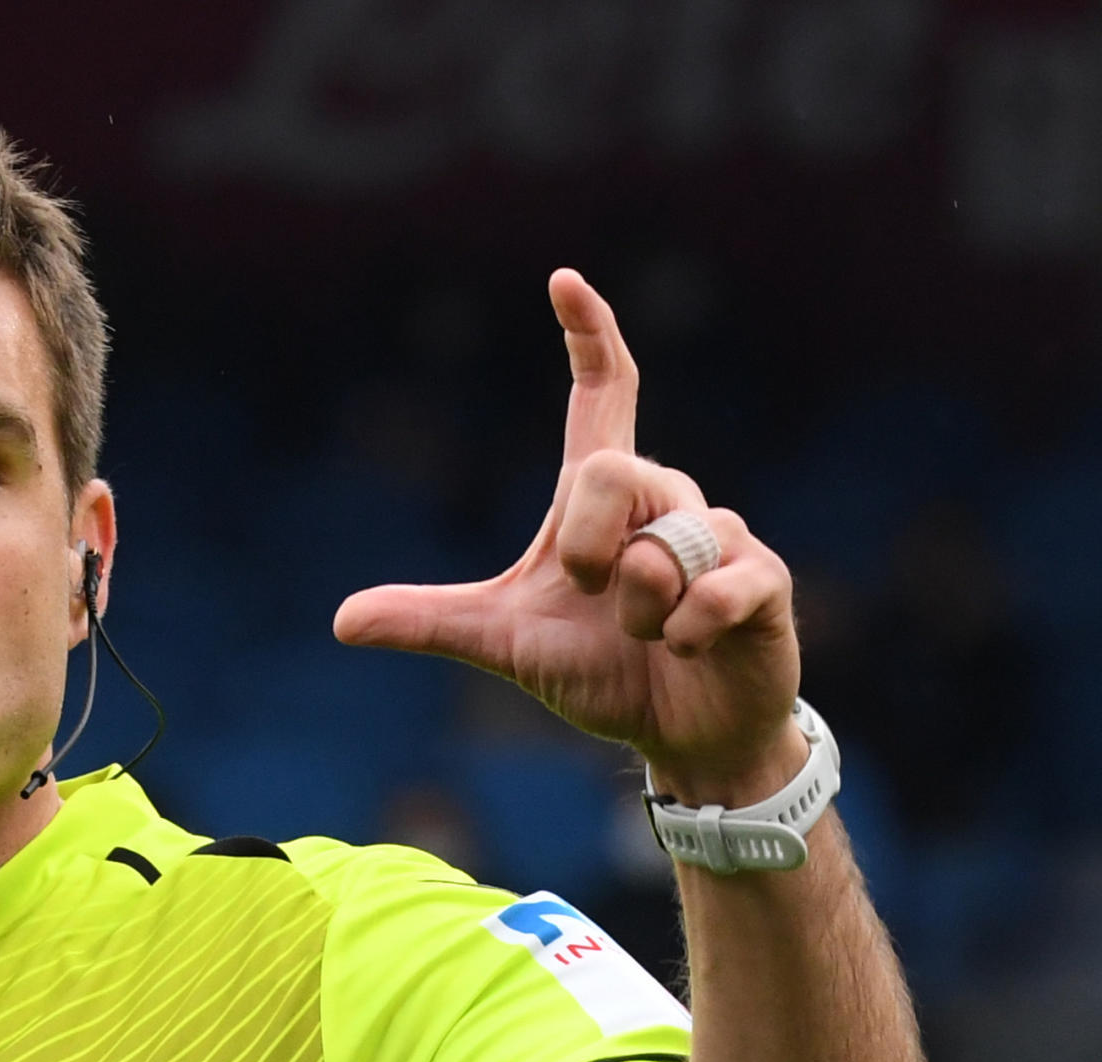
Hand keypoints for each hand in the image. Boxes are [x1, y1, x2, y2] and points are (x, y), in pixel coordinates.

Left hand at [332, 270, 804, 805]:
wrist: (678, 735)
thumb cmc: (600, 673)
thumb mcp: (504, 645)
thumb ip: (431, 623)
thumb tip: (342, 620)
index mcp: (605, 503)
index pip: (604, 396)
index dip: (589, 338)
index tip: (563, 281)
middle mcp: (668, 501)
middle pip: (613, 473)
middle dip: (588, 546)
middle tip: (593, 596)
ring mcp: (722, 536)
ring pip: (662, 547)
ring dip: (638, 611)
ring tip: (652, 637)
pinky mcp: (765, 580)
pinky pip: (716, 589)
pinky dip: (686, 630)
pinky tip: (690, 648)